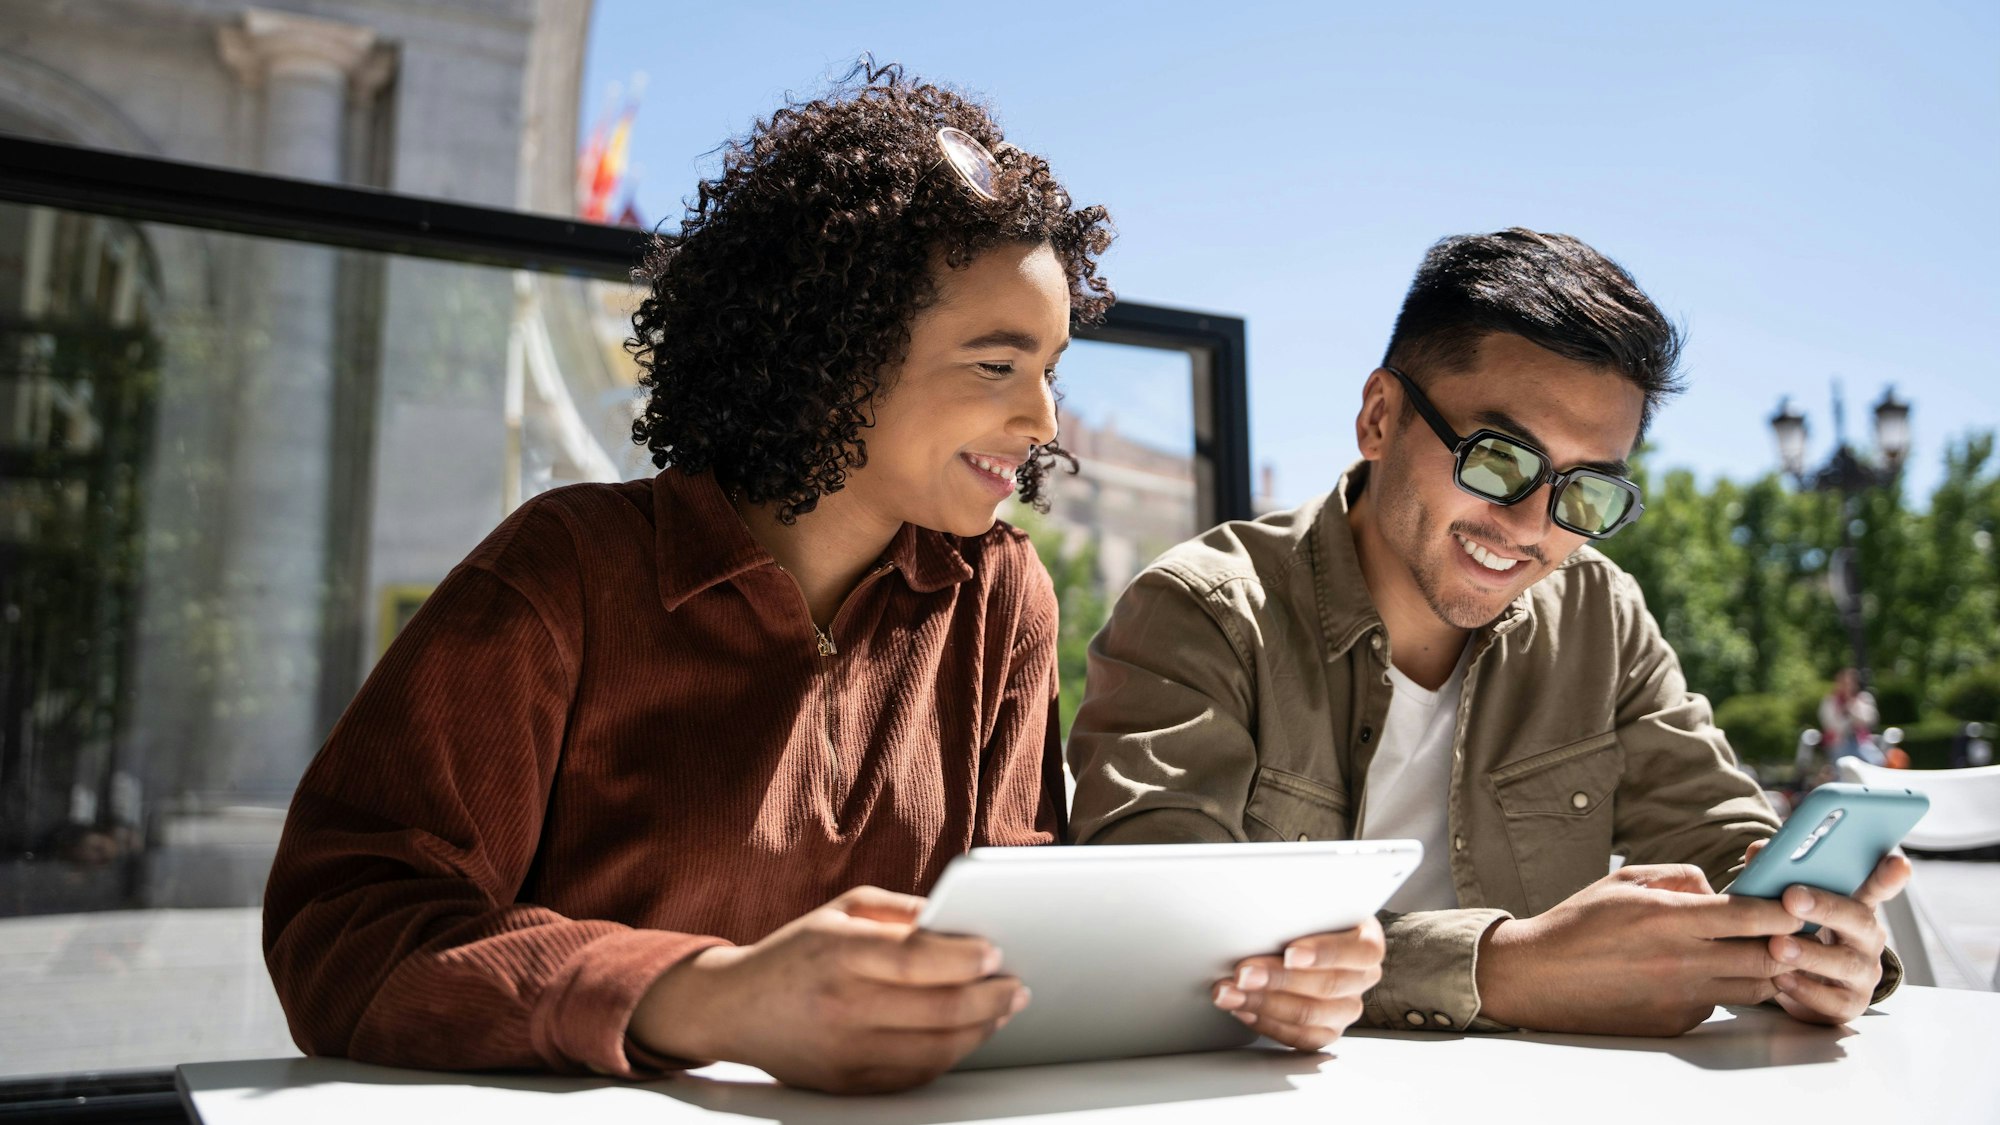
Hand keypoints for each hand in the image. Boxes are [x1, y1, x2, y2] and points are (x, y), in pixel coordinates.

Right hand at [629, 886, 1025, 1093]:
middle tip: (1015, 986)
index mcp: (840, 952)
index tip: (995, 951)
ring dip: (980, 1029)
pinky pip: (915, 1075)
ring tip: (1000, 1009)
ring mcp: (845, 1051)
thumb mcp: (841, 911)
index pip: (918, 959)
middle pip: (938, 1010)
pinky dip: (950, 1055)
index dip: (965, 957)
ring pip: (935, 1049)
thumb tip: (959, 920)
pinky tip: (965, 1035)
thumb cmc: (795, 953)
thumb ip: (901, 911)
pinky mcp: (847, 1084)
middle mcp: (842, 1005)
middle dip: (991, 998)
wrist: (732, 1008)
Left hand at [1211, 916, 1384, 1049]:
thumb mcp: (1310, 906)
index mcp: (1367, 943)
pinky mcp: (1327, 1031)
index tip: (1290, 953)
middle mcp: (1362, 978)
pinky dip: (1266, 1023)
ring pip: (1309, 1015)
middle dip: (1278, 980)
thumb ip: (1299, 911)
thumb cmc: (1307, 919)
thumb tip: (1264, 908)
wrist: (1306, 939)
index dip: (1323, 953)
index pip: (1357, 951)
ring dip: (1263, 1004)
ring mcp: (1346, 1008)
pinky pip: (1299, 1037)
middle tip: (1243, 973)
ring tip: (1230, 993)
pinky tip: (1243, 1010)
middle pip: (1326, 986)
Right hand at [1476, 864, 1803, 1035]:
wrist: (1538, 976)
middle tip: (1787, 930)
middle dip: (1785, 942)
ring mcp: (1681, 996)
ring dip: (1760, 969)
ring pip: (1753, 988)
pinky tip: (1700, 974)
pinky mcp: (1676, 1022)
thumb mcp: (1625, 880)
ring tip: (1750, 952)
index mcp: (1669, 917)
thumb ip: (1680, 876)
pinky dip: (1721, 989)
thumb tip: (1719, 888)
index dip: (1783, 908)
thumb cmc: (1579, 922)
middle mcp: (1682, 960)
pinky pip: (1719, 1004)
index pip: (1750, 915)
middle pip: (1766, 957)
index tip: (1795, 902)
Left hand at [1741, 839, 1909, 1025]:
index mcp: (1855, 906)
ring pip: (1845, 962)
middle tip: (1792, 898)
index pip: (1877, 886)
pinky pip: (1832, 1000)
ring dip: (1810, 953)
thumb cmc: (1796, 933)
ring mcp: (1863, 973)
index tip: (1897, 863)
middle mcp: (1867, 938)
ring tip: (1778, 945)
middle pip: (1859, 919)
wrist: (1797, 985)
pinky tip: (1781, 979)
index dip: (1889, 876)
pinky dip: (1806, 989)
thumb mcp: (1787, 904)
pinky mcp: (1849, 1004)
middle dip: (1826, 907)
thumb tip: (1758, 851)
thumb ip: (1776, 875)